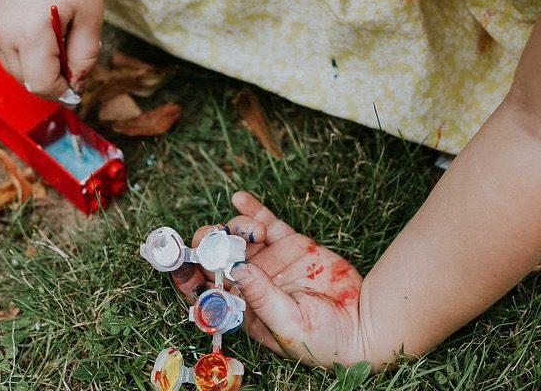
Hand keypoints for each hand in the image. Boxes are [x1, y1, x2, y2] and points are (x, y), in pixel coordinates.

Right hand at [0, 0, 102, 98]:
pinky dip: (26, 56)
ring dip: (37, 70)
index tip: (78, 83)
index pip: (42, 84)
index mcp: (31, 33)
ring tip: (60, 45)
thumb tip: (76, 84)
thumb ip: (84, 58)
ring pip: (15, 70)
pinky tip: (45, 36)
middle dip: (51, 81)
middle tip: (73, 62)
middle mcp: (5, 32)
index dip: (63, 91)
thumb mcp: (91, 19)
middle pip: (26, 81)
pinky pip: (7, 53)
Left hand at [171, 191, 365, 366]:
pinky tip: (238, 198)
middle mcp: (248, 282)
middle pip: (213, 256)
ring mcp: (268, 261)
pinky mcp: (289, 245)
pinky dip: (250, 210)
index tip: (177, 260)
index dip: (186, 273)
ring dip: (233, 228)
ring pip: (235, 236)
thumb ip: (262, 297)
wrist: (363, 325)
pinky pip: (264, 223)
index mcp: (240, 309)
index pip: (202, 288)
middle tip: (215, 239)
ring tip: (252, 232)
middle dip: (206, 244)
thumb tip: (236, 269)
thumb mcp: (288, 325)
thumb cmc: (324, 341)